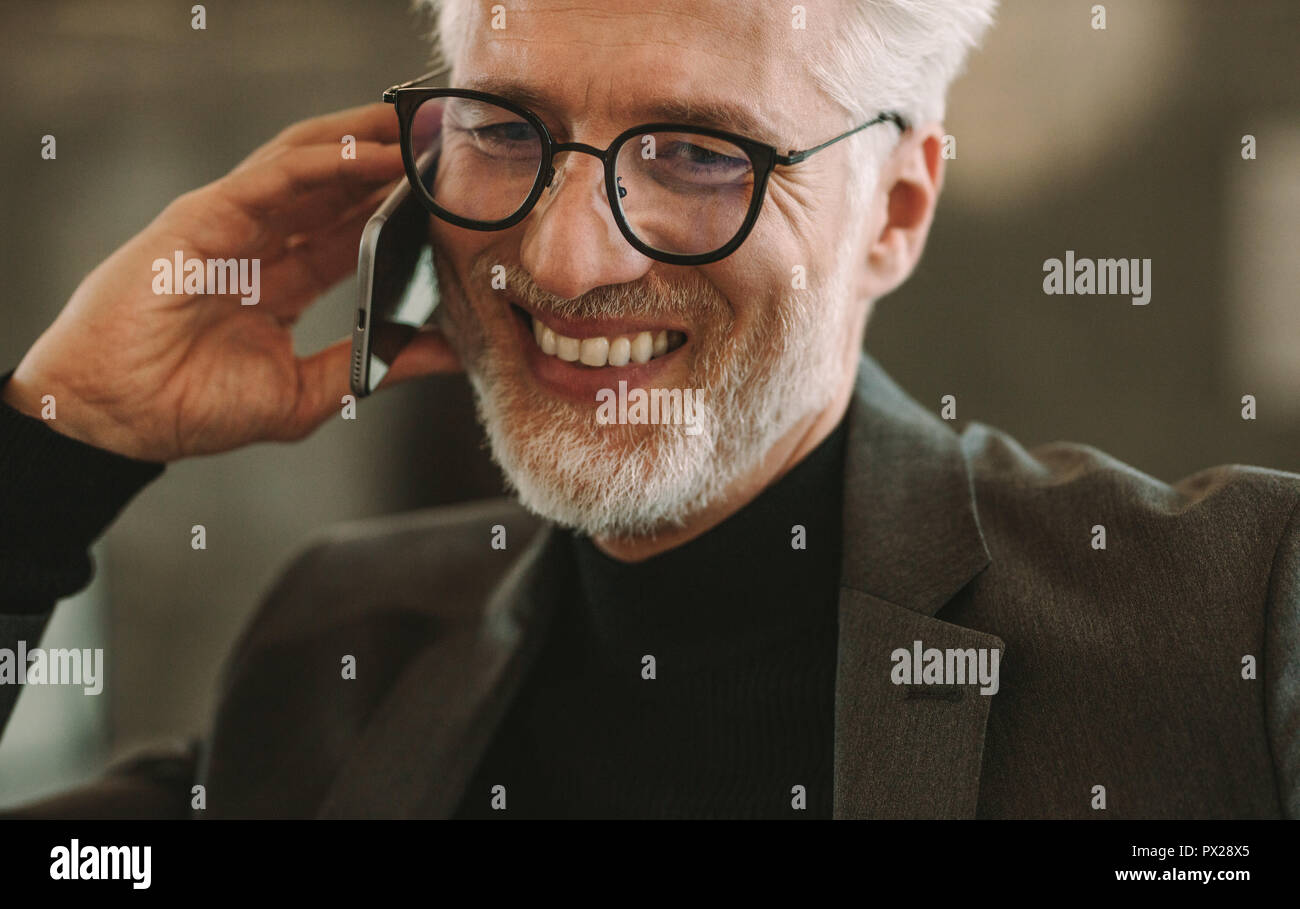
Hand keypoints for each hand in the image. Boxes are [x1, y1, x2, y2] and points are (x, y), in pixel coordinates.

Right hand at [2, 103, 458, 461]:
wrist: (120, 419)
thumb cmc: (193, 409)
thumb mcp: (307, 393)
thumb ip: (372, 366)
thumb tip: (448, 355)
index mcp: (280, 281)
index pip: (349, 232)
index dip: (397, 211)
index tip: (451, 200)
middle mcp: (257, 244)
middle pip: (333, 188)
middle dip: (389, 164)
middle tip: (448, 146)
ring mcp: (230, 224)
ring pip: (307, 164)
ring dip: (366, 143)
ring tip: (422, 131)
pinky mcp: (205, 215)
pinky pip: (274, 175)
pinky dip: (326, 159)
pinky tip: (374, 153)